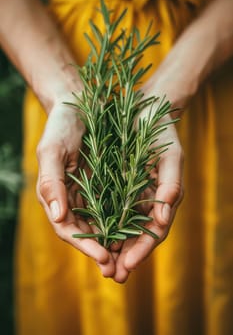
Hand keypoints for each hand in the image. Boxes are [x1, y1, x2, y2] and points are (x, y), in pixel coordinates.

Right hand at [36, 103, 115, 276]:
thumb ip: (51, 182)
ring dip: (115, 244)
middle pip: (87, 233)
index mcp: (56, 195)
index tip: (102, 257)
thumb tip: (58, 216)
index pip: (68, 228)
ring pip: (103, 225)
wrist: (80, 104)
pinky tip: (137, 232)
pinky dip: (125, 222)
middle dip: (102, 252)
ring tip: (130, 260)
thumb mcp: (53, 150)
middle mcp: (73, 198)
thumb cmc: (61, 125)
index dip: (84, 245)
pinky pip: (117, 207)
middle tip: (119, 270)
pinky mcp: (107, 183)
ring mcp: (91, 192)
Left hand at [112, 76, 184, 281]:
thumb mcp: (170, 155)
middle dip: (124, 256)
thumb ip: (170, 185)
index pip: (154, 231)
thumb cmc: (161, 131)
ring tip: (100, 263)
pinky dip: (99, 224)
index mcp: (162, 198)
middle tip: (112, 276)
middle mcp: (145, 200)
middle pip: (135, 234)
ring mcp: (129, 193)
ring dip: (110, 246)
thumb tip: (163, 220)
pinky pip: (105, 207)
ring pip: (119, 226)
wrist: (144, 109)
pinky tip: (90, 235)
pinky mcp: (113, 184)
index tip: (128, 265)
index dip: (142, 250)